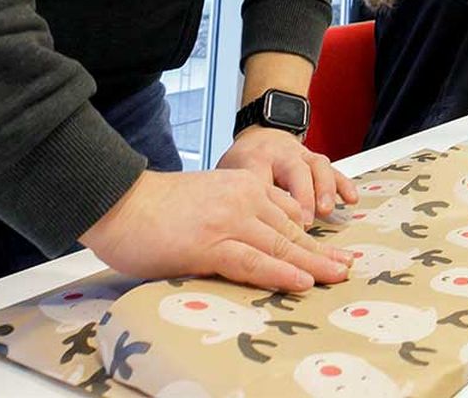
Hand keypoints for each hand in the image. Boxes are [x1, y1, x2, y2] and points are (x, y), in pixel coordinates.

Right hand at [80, 169, 351, 291]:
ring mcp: (228, 221)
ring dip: (313, 264)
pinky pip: (252, 262)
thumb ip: (233, 212)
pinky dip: (280, 273)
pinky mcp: (209, 245)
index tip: (331, 250)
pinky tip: (301, 281)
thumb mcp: (207, 198)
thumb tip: (250, 240)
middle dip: (321, 252)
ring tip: (337, 277)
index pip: (287, 213)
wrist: (119, 200)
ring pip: (280, 245)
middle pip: (291, 230)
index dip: (311, 236)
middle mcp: (243, 199)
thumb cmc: (154, 206)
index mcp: (243, 185)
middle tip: (347, 267)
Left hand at [219, 128, 358, 226]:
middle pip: (295, 171)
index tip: (272, 227)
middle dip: (303, 196)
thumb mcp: (228, 175)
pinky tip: (350, 199)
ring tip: (326, 211)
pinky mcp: (317, 161)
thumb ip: (231, 198)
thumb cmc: (244, 162)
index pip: (260, 178)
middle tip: (306, 222)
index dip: (267, 203)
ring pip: (317, 166)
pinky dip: (343, 184)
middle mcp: (282, 154)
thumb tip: (226, 231)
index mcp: (255, 158)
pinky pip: (334, 169)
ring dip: (324, 189)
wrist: (261, 135)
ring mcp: (302, 155)